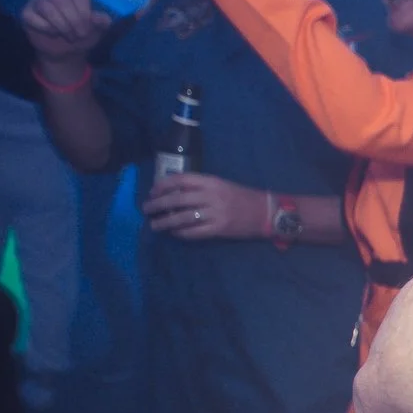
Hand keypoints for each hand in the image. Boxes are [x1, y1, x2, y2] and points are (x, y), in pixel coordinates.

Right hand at [22, 0, 110, 68]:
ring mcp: (37, 0)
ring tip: (68, 35)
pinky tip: (53, 33)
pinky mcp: (26, 13)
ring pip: (46, 7)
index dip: (84, 14)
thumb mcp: (96, 30)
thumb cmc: (81, 35)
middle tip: (79, 35)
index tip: (88, 29)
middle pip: (60, 0)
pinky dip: (45, 28)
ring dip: (60, 25)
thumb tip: (101, 19)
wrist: (65, 52)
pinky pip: (32, 17)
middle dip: (73, 21)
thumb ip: (102, 22)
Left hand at [145, 173, 264, 240]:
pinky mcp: (219, 229)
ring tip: (154, 225)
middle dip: (157, 205)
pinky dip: (181, 233)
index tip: (152, 192)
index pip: (180, 180)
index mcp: (211, 181)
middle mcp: (212, 196)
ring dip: (165, 222)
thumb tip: (172, 194)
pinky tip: (174, 233)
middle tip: (146, 210)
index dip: (162, 185)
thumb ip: (199, 188)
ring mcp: (216, 213)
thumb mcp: (221, 185)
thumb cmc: (241, 197)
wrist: (266, 212)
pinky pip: (194, 232)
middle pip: (177, 199)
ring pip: (182, 218)